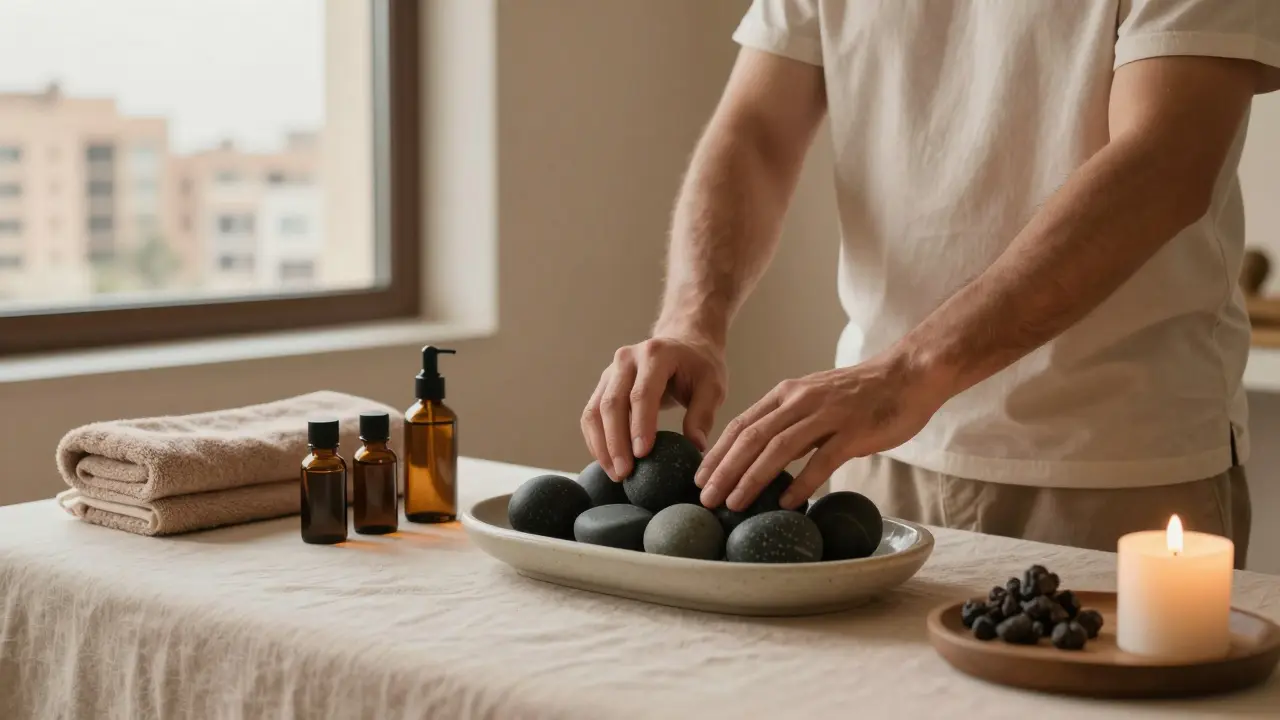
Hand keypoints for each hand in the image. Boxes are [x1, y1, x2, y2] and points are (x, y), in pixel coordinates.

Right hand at [582, 335, 727, 480]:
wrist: (683, 343)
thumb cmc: (699, 366)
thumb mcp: (712, 386)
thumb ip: (703, 414)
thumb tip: (696, 447)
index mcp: (655, 354)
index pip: (642, 393)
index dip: (640, 425)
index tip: (643, 454)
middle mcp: (626, 359)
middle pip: (612, 403)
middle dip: (616, 442)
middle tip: (625, 473)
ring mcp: (610, 371)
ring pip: (594, 411)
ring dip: (601, 445)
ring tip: (615, 474)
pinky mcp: (603, 385)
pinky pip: (591, 415)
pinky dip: (595, 440)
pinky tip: (607, 462)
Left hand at [695, 354, 944, 510]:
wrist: (909, 374)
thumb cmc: (863, 393)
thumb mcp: (815, 399)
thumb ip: (791, 423)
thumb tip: (766, 459)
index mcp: (787, 393)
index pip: (742, 424)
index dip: (717, 453)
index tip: (700, 479)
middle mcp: (801, 400)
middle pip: (752, 437)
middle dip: (725, 470)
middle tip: (706, 498)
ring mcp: (827, 414)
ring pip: (779, 448)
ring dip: (752, 478)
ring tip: (735, 503)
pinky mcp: (853, 430)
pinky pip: (822, 459)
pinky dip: (801, 482)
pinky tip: (787, 502)